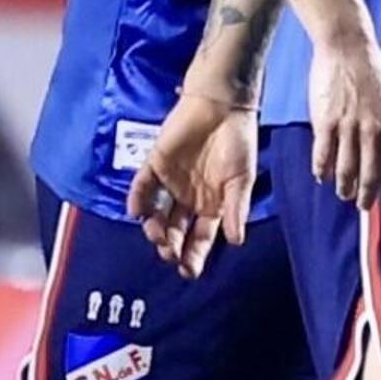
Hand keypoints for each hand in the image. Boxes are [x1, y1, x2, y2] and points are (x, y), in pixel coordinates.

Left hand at [127, 92, 257, 275]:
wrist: (222, 108)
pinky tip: (137, 212)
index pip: (201, 237)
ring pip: (157, 213)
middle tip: (170, 256)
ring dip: (155, 228)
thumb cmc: (238, 143)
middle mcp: (189, 198)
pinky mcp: (154, 165)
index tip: (189, 272)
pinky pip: (142, 187)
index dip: (195, 254)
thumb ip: (236, 208)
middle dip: (172, 247)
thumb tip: (236, 241)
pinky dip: (138, 200)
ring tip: (159, 237)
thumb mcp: (243, 180)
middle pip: (176, 230)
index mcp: (213, 205)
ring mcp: (170, 183)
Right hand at [301, 29, 380, 210]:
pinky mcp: (325, 122)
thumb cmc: (372, 72)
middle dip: (369, 198)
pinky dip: (322, 170)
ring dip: (345, 188)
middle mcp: (374, 131)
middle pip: (372, 176)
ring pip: (347, 170)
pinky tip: (322, 177)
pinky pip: (323, 155)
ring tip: (344, 195)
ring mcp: (349, 127)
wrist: (347, 48)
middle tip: (364, 207)